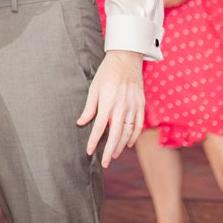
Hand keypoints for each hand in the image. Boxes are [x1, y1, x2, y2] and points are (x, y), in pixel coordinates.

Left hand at [76, 49, 144, 167]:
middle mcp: (121, 107)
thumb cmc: (107, 73)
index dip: (94, 141)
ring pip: (128, 133)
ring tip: (113, 156)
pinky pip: (138, 126)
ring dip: (120, 146)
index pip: (99, 128)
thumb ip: (89, 107)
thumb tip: (81, 123)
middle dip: (109, 151)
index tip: (89, 152)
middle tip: (104, 163)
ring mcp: (133, 107)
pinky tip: (127, 143)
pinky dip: (133, 137)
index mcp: (107, 103)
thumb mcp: (93, 88)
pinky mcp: (141, 105)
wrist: (126, 59)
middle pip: (115, 135)